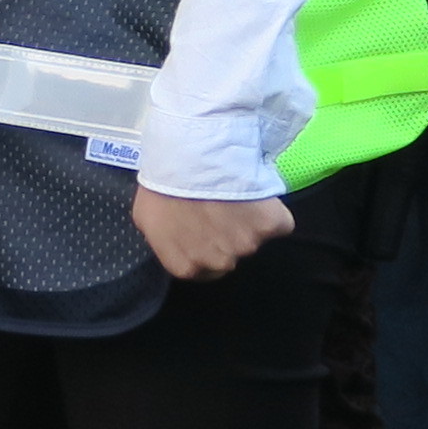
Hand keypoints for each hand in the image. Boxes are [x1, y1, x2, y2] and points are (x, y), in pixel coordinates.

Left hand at [133, 187, 292, 279]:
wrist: (192, 158)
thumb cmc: (163, 186)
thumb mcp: (148, 220)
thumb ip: (166, 241)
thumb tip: (176, 241)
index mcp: (187, 267)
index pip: (205, 270)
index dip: (208, 247)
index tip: (207, 228)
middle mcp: (219, 263)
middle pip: (232, 255)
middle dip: (227, 236)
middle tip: (219, 208)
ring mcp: (247, 245)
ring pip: (255, 238)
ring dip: (248, 222)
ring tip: (233, 196)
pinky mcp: (272, 226)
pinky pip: (279, 224)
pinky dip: (272, 212)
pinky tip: (255, 195)